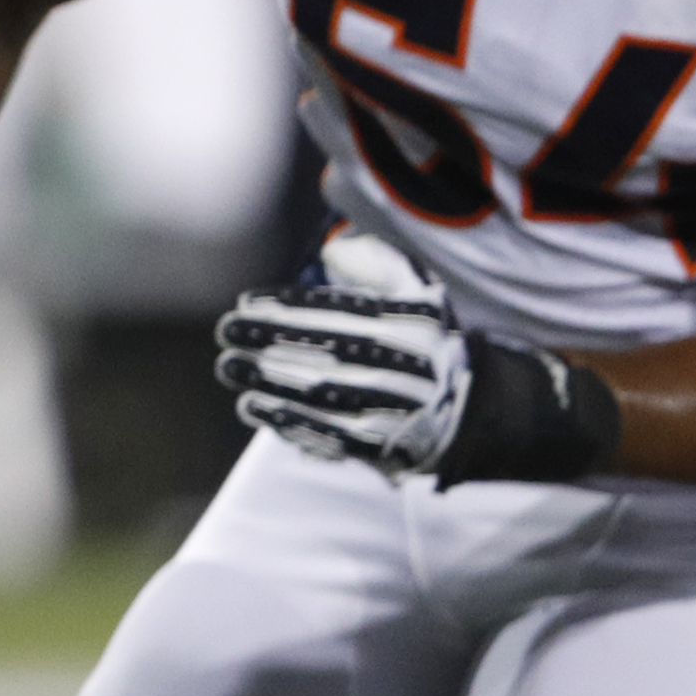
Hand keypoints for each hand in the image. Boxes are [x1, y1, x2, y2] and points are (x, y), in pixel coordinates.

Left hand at [215, 228, 469, 476]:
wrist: (469, 410)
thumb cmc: (426, 341)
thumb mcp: (417, 292)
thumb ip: (379, 263)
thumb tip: (333, 250)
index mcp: (405, 326)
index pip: (336, 312)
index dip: (286, 307)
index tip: (245, 304)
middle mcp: (398, 366)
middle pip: (321, 351)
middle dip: (266, 341)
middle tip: (226, 333)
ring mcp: (390, 409)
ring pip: (319, 394)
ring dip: (266, 382)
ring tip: (228, 368)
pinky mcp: (381, 445)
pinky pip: (327, 433)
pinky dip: (286, 420)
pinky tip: (253, 406)